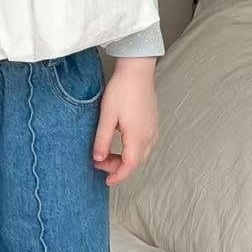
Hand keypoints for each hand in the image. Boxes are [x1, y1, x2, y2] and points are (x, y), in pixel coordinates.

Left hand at [92, 57, 158, 186]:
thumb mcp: (107, 116)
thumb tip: (98, 158)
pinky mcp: (153, 122)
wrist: (137, 71)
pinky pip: (145, 144)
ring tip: (108, 154)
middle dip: (119, 167)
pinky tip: (121, 144)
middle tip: (100, 162)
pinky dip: (132, 150)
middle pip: (136, 162)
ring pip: (142, 154)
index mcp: (138, 137)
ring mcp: (153, 129)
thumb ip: (103, 139)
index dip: (118, 176)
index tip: (107, 181)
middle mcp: (150, 136)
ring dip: (126, 159)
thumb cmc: (122, 90)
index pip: (130, 166)